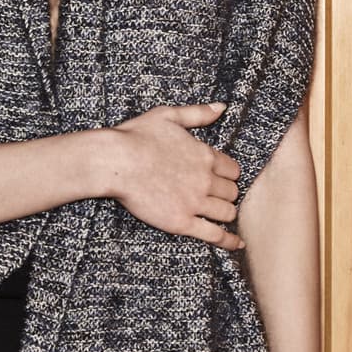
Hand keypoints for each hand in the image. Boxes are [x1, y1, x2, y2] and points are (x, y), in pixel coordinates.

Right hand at [103, 102, 241, 249]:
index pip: (232, 169)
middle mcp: (205, 179)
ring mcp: (195, 202)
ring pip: (227, 213)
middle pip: (232, 192)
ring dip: (226, 214)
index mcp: (204, 155)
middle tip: (217, 197)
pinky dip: (228, 240)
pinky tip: (235, 244)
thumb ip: (197, 113)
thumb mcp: (168, 116)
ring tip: (221, 215)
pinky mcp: (182, 222)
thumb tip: (222, 107)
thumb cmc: (136, 136)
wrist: (115, 162)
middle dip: (227, 194)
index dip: (229, 175)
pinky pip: (214, 234)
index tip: (222, 178)